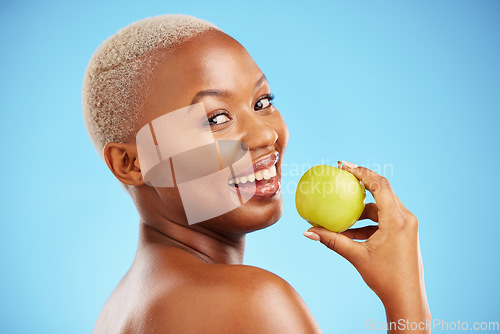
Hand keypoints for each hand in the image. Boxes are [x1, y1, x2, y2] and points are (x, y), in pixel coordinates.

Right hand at [304, 161, 430, 332]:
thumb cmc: (384, 279)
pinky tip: (349, 230)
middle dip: (360, 183)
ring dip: (361, 209)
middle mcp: (406, 218)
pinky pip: (384, 219)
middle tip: (340, 177)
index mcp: (397, 220)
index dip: (361, 171)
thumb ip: (332, 240)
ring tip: (340, 211)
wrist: (407, 299)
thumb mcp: (356, 256)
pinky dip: (367, 222)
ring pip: (381, 207)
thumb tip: (308, 231)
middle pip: (382, 190)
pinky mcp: (404, 233)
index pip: (380, 185)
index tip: (342, 165)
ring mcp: (407, 226)